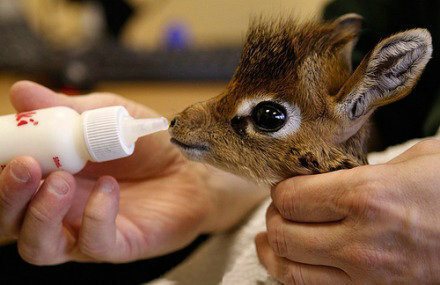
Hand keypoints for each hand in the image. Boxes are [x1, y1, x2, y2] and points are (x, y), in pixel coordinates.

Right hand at [0, 81, 266, 264]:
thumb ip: (65, 109)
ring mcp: (87, 230)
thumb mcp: (107, 116)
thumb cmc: (146, 144)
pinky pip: (95, 243)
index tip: (4, 145)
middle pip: (8, 222)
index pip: (5, 185)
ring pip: (39, 245)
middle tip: (22, 164)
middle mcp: (60, 210)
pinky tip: (109, 187)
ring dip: (39, 215)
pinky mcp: (120, 244)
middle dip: (6, 195)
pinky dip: (95, 216)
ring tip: (59, 180)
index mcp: (50, 177)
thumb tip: (20, 91)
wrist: (192, 166)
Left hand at [256, 139, 439, 283]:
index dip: (281, 189)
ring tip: (269, 238)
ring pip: (291, 271)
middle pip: (284, 233)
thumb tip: (327, 173)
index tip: (286, 185)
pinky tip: (293, 263)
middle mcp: (360, 241)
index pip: (291, 198)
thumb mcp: (416, 160)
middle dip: (275, 217)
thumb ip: (363, 169)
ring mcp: (368, 277)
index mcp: (367, 196)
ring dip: (273, 251)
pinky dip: (295, 276)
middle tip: (280, 208)